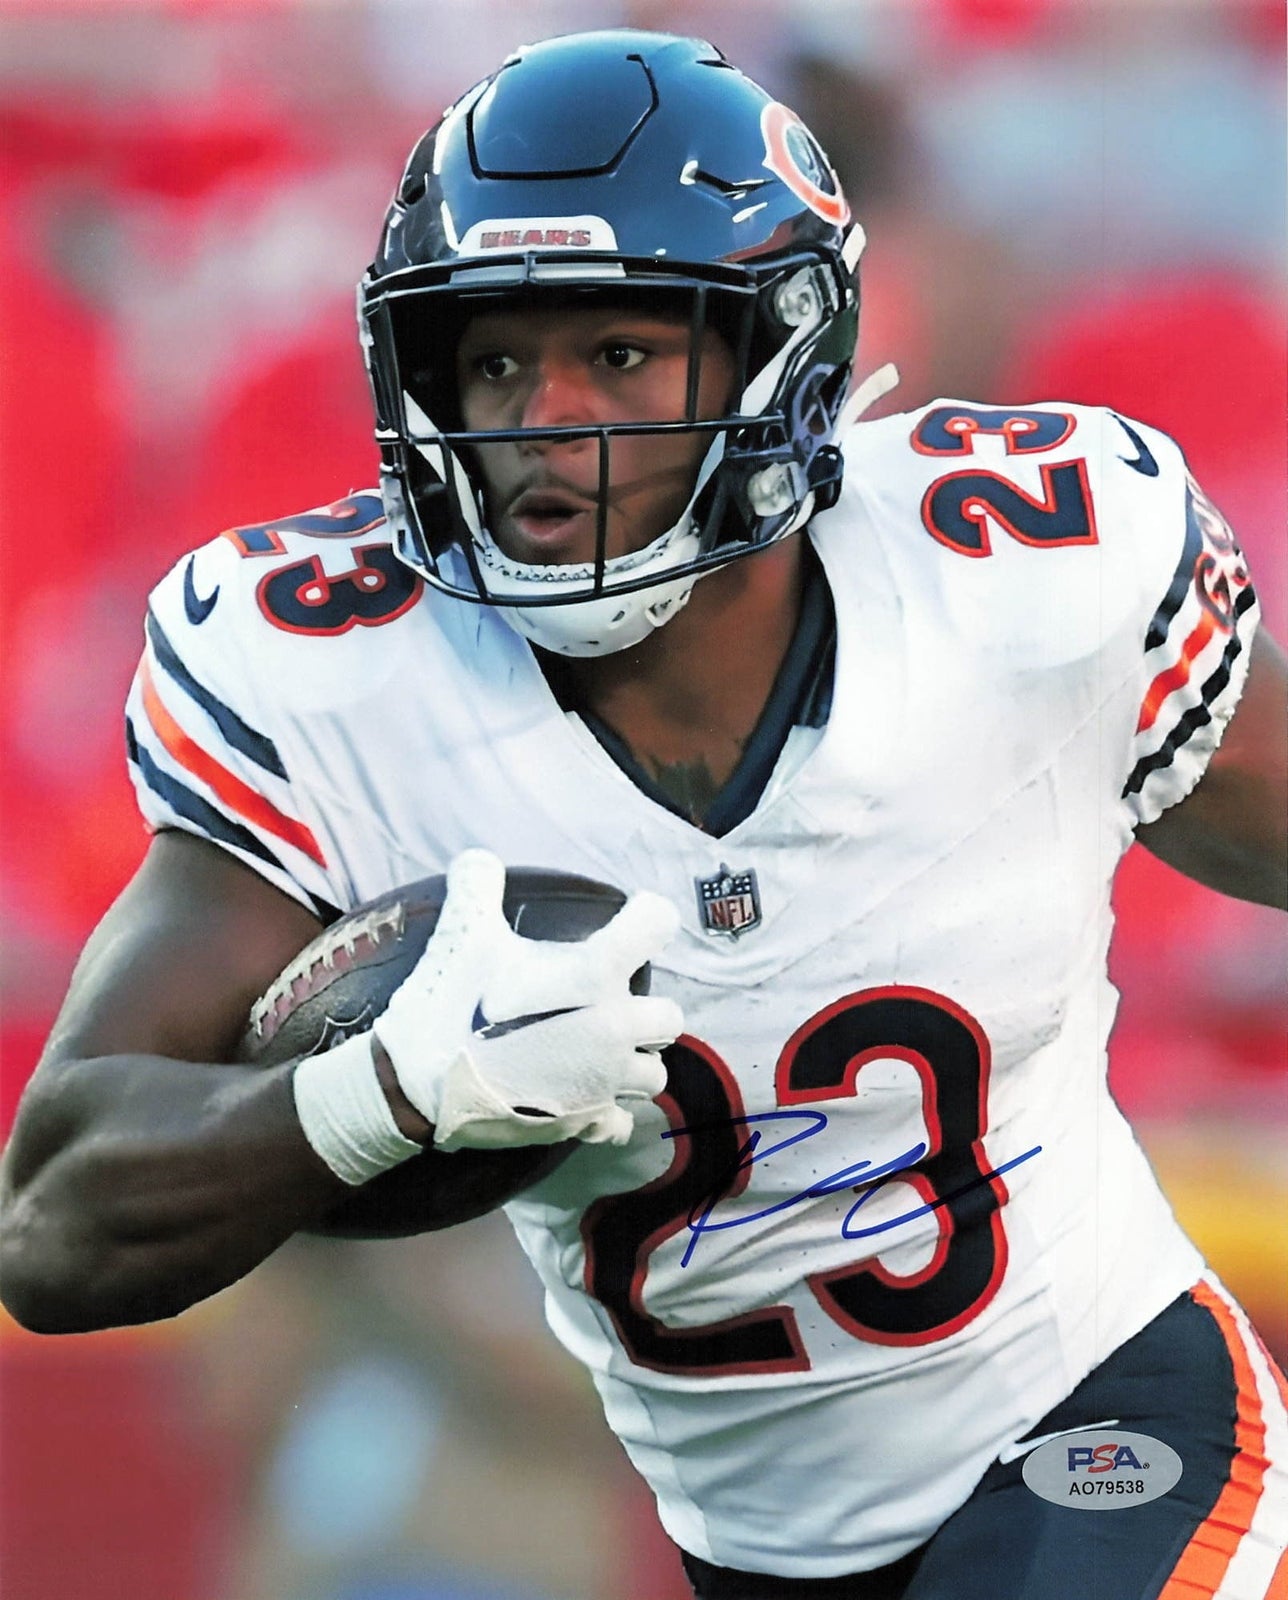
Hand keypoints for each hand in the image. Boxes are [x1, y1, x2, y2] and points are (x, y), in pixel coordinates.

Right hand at [373, 851, 682, 1149]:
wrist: (415, 1088)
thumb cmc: (449, 1004)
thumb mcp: (461, 933)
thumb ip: (477, 885)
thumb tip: (478, 859)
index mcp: (595, 975)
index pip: (656, 924)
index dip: (646, 916)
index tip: (631, 920)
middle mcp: (613, 1029)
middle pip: (670, 1017)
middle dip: (644, 1009)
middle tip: (606, 1004)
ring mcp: (603, 1083)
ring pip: (653, 1075)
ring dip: (633, 1062)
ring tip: (597, 1052)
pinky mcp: (585, 1123)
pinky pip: (620, 1122)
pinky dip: (608, 1111)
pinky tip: (582, 1097)